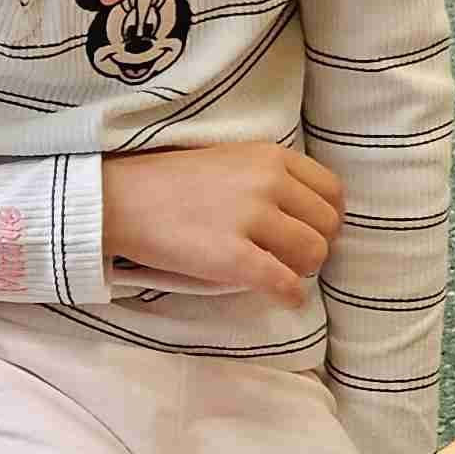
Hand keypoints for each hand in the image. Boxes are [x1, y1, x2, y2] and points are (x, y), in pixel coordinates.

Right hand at [107, 142, 344, 304]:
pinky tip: (283, 297)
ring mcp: (251, 218)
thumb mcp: (232, 159)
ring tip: (279, 272)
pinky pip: (285, 283)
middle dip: (315, 246)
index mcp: (270, 156)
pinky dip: (291, 295)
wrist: (121, 200)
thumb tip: (309, 213)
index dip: (327, 217)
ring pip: (313, 254)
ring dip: (302, 270)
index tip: (311, 231)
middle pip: (327, 226)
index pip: (332, 191)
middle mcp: (267, 182)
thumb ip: (271, 177)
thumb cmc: (173, 183)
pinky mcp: (233, 257)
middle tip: (290, 257)